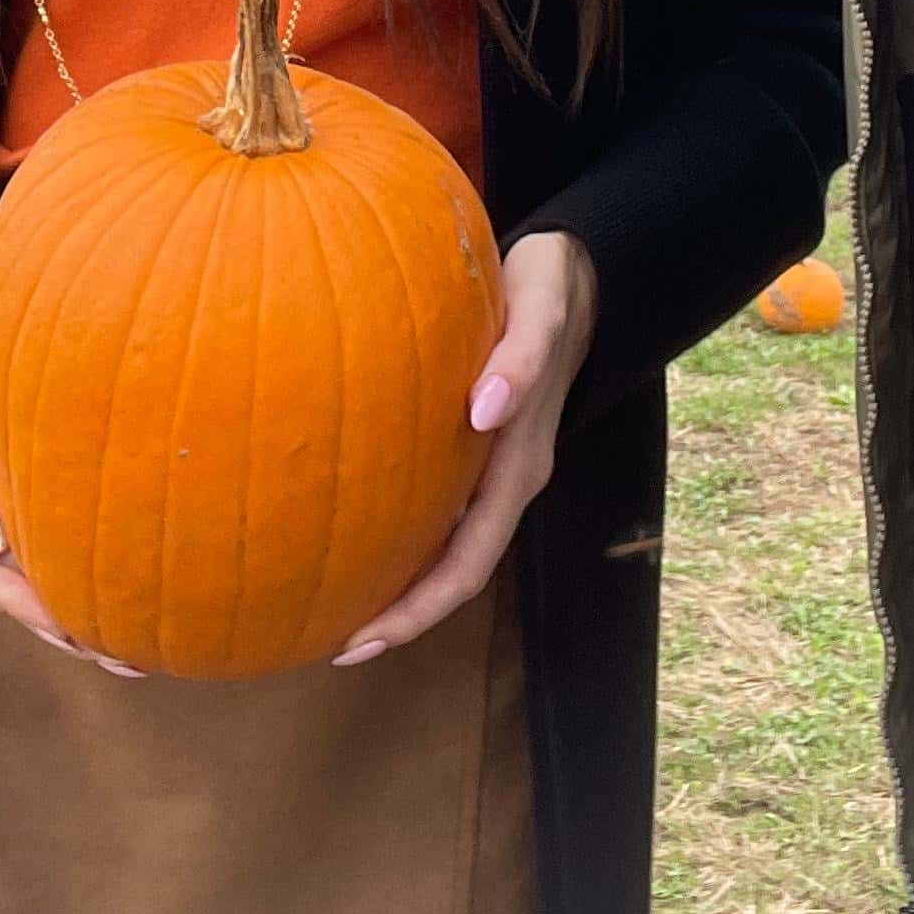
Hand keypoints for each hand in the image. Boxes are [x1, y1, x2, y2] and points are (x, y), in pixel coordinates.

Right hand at [0, 244, 134, 669]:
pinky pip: (89, 518)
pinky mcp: (66, 455)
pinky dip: (121, 546)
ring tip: (168, 637)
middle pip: (18, 589)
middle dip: (68, 626)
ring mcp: (26, 477)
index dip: (2, 601)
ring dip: (100, 603)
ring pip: (58, 564)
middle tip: (135, 655)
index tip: (56, 609)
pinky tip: (180, 553)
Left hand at [336, 228, 596, 660]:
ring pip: (450, 546)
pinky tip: (357, 528)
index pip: (468, 561)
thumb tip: (484, 409)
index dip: (418, 609)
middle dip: (402, 615)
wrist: (576, 268)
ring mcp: (495, 465)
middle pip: (456, 571)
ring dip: (404, 583)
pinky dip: (405, 535)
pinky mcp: (479, 445)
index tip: (360, 640)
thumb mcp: (541, 309)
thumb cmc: (550, 286)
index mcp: (521, 464)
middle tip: (337, 646)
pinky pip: (442, 508)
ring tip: (338, 604)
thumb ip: (521, 357)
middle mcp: (508, 477)